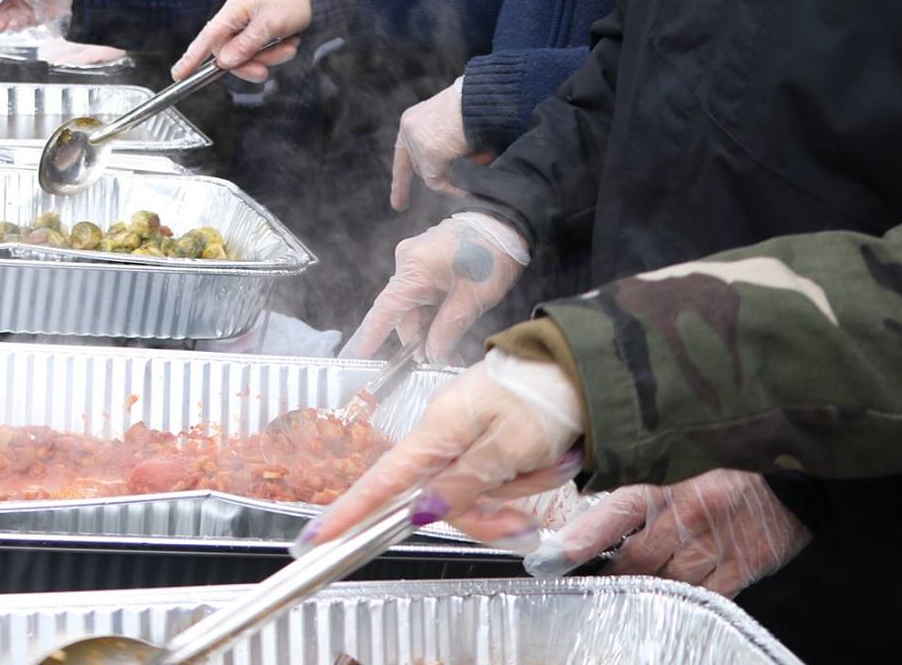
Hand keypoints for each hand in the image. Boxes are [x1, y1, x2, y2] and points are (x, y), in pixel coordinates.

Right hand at [171, 0, 310, 81]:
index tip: (179, 74)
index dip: (192, 57)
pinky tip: (290, 42)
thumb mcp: (270, 25)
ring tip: (289, 47)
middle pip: (229, 53)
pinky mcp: (261, 33)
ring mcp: (249, 27)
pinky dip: (276, 53)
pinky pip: (261, 53)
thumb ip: (245, 45)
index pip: (207, 37)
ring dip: (269, 58)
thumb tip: (223, 61)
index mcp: (233, 11)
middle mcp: (237, 19)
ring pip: (247, 56)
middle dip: (249, 64)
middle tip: (265, 71)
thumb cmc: (294, 2)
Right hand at [300, 350, 583, 550]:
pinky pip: (493, 476)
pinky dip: (522, 477)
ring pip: (473, 491)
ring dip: (514, 491)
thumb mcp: (510, 445)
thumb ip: (465, 481)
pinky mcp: (485, 436)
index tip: (317, 536)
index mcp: (439, 429)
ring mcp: (464, 434)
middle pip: (440, 498)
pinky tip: (548, 460)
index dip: (350, 510)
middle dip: (484, 514)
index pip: (383, 479)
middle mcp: (443, 432)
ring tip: (550, 464)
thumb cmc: (546, 397)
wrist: (583, 365)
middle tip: (523, 522)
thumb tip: (422, 511)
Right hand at [343, 212, 529, 362]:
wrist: (506, 222)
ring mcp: (415, 259)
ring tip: (453, 349)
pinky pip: (423, 293)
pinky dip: (434, 312)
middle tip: (444, 361)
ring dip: (430, 327)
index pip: (386, 309)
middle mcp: (407, 262)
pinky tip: (450, 328)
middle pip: (403, 311)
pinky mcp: (426, 261)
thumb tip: (432, 355)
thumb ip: (448, 329)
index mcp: (414, 268)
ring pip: (415, 305)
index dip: (371, 335)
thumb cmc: (491, 255)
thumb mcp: (473, 298)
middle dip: (420, 339)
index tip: (357, 357)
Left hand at [391, 77, 487, 209]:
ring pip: (435, 176)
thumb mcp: (453, 123)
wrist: (486, 93)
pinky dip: (461, 185)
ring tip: (485, 158)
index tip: (398, 206)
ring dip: (459, 175)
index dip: (401, 182)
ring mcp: (418, 143)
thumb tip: (455, 176)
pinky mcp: (431, 155)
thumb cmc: (478, 105)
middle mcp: (409, 130)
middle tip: (459, 187)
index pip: (402, 156)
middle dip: (442, 177)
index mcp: (413, 120)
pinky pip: (444, 182)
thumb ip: (445, 145)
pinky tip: (480, 172)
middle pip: (421, 168)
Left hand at [524, 470, 809, 597]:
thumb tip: (592, 497)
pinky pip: (705, 595)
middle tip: (591, 584)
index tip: (553, 556)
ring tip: (630, 592)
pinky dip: (685, 599)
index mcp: (666, 483)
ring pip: (668, 582)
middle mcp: (688, 514)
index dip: (583, 536)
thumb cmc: (727, 462)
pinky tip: (674, 596)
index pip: (615, 512)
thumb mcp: (680, 459)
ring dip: (647, 589)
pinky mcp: (744, 566)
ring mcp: (718, 544)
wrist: (793, 470)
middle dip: (613, 574)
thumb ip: (642, 480)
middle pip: (637, 559)